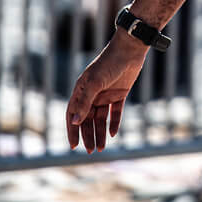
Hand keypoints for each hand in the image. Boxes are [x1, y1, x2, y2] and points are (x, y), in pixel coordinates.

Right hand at [65, 35, 148, 151]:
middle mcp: (92, 93)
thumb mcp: (95, 83)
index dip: (72, 130)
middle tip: (91, 151)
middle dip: (88, 135)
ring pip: (101, 118)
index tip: (73, 146)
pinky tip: (114, 134)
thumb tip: (74, 121)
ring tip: (102, 148)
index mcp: (81, 90)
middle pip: (87, 119)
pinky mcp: (120, 94)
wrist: (129, 50)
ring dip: (100, 132)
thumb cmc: (109, 63)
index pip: (73, 114)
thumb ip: (85, 102)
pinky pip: (115, 112)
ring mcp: (106, 94)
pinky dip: (114, 123)